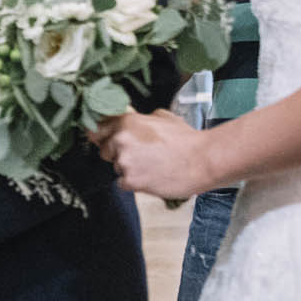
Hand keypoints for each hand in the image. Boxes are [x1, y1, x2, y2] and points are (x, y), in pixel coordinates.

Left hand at [88, 109, 214, 199]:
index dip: (102, 136)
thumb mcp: (163, 117)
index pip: (96, 129)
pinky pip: (123, 184)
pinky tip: (152, 177)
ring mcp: (124, 161)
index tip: (105, 141)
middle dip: (118, 154)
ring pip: (116, 168)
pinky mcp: (131, 181)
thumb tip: (129, 118)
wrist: (203, 160)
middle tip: (140, 157)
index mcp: (126, 122)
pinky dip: (135, 183)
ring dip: (129, 169)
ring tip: (152, 167)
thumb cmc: (187, 139)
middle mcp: (121, 140)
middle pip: (104, 151)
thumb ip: (140, 118)